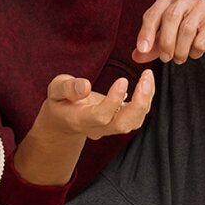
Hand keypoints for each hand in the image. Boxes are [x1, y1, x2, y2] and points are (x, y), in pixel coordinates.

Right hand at [33, 71, 155, 140]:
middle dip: (139, 103)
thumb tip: (85, 86)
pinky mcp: (120, 121)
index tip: (122, 80)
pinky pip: (137, 115)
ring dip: (146, 100)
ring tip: (148, 76)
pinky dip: (146, 99)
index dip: (113, 100)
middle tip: (146, 78)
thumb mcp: (56, 90)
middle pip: (123, 124)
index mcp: (80, 119)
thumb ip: (67, 88)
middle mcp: (98, 128)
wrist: (65, 120)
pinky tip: (147, 82)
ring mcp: (110, 128)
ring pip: (134, 122)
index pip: (100, 116)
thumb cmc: (60, 102)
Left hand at [131, 0, 204, 63]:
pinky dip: (195, 52)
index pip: (153, 14)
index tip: (142, 49)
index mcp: (168, 0)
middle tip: (165, 58)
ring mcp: (202, 7)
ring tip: (179, 58)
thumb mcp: (167, 33)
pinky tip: (194, 52)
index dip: (146, 32)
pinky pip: (201, 40)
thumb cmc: (188, 24)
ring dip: (180, 50)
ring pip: (186, 30)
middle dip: (165, 42)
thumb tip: (136, 56)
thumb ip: (152, 44)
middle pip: (170, 18)